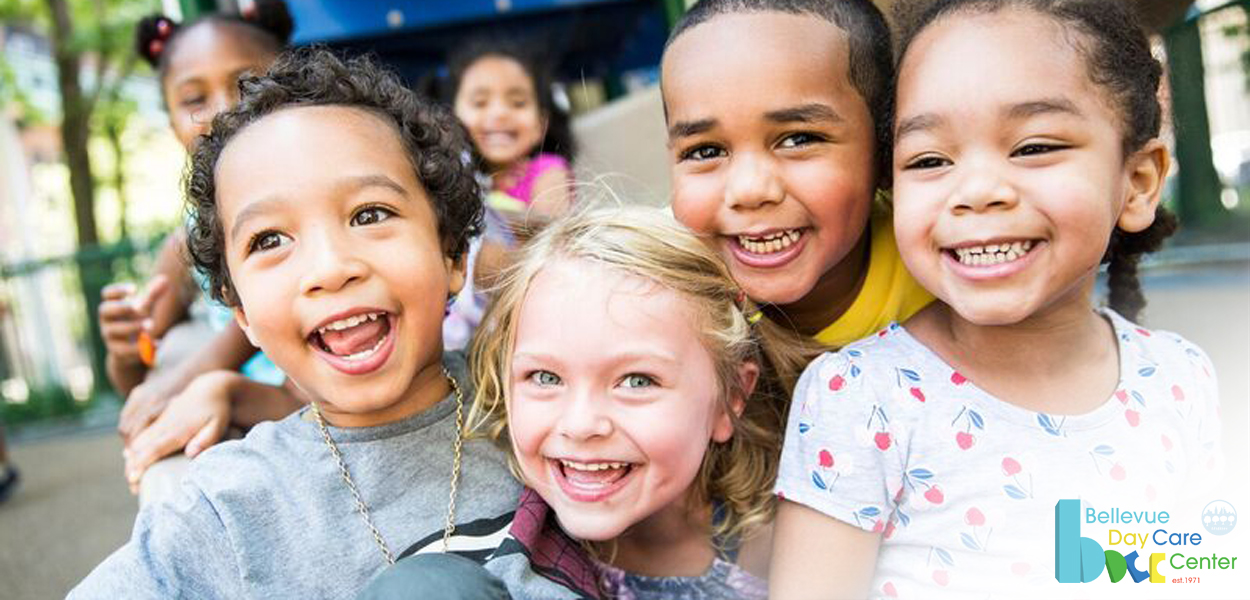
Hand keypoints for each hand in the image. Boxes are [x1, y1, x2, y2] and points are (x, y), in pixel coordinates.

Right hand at [99, 275, 169, 367]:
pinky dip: (140, 348)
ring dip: (132, 327)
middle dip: (122, 308)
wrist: (131, 348)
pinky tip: (156, 343)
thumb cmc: (137, 320)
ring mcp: (109, 335)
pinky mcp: (116, 351)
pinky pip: (123, 350)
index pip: (107, 294)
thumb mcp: (145, 307)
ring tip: (150, 325)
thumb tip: (165, 279)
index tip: (135, 289)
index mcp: (113, 305)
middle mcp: (107, 320)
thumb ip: (153, 294)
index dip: (117, 290)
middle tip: (140, 308)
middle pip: (105, 310)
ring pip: (113, 330)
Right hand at [122, 370, 241, 493]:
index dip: (142, 464)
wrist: (210, 388)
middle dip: (132, 466)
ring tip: (132, 478)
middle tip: (133, 486)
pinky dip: (134, 447)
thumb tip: (191, 454)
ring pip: (137, 441)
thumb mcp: (218, 424)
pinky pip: (140, 434)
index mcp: (178, 430)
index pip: (154, 448)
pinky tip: (132, 458)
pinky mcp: (158, 420)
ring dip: (131, 458)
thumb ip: (206, 439)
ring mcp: (159, 422)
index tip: (133, 478)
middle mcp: (164, 425)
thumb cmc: (218, 410)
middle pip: (140, 447)